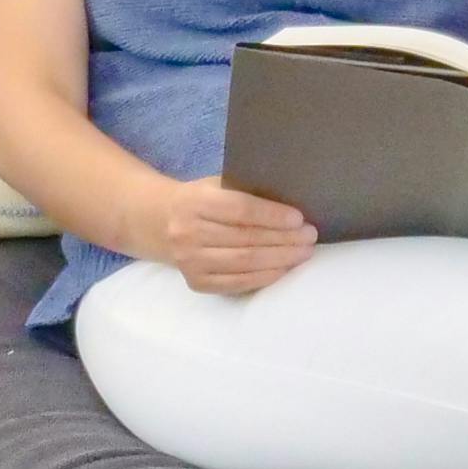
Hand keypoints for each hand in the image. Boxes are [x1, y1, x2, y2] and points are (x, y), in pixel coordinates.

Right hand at [151, 176, 318, 294]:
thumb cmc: (198, 201)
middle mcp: (188, 233)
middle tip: (310, 237)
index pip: (241, 211)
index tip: (299, 218)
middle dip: (284, 239)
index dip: (273, 216)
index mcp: (194, 203)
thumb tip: (290, 207)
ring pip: (245, 263)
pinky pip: (237, 283)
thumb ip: (243, 193)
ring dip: (280, 259)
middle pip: (247, 239)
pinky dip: (264, 277)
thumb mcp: (214, 186)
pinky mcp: (196, 282)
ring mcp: (190, 261)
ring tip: (303, 252)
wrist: (157, 223)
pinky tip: (283, 268)